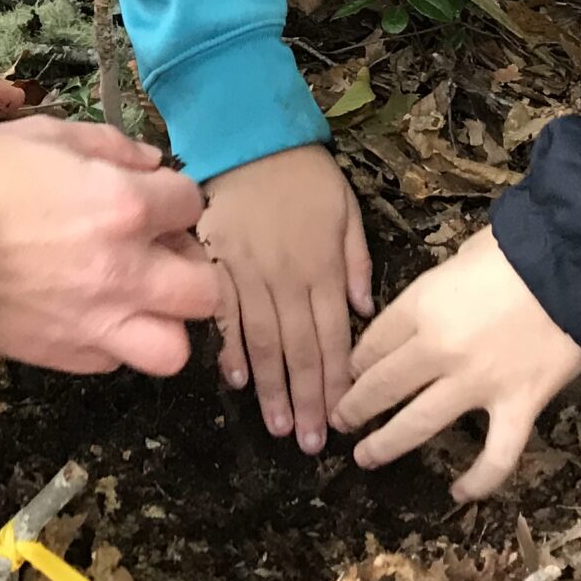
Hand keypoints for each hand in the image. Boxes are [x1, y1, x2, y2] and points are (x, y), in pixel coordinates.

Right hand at [0, 116, 220, 376]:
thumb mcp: (46, 133)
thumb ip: (110, 146)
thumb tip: (151, 164)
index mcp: (125, 206)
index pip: (191, 204)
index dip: (172, 197)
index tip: (151, 197)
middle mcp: (125, 272)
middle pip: (204, 289)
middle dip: (188, 266)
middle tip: (156, 252)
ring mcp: (97, 323)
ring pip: (175, 349)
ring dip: (164, 321)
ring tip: (136, 298)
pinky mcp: (65, 356)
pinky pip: (116, 362)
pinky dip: (113, 340)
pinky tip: (89, 313)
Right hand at [198, 145, 372, 452]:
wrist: (249, 135)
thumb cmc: (304, 174)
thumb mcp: (347, 209)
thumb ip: (357, 262)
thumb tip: (363, 315)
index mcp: (323, 266)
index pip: (334, 337)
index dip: (337, 382)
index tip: (340, 420)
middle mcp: (287, 278)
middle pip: (299, 349)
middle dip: (305, 400)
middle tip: (307, 445)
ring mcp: (248, 273)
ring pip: (262, 341)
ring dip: (271, 387)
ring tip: (276, 427)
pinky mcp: (217, 264)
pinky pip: (224, 314)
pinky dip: (229, 349)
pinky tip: (235, 381)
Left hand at [331, 227, 580, 500]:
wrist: (578, 265)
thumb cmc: (520, 249)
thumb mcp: (462, 255)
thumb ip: (439, 288)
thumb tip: (434, 305)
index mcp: (422, 305)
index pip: (373, 341)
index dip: (356, 361)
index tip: (350, 373)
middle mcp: (439, 350)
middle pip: (382, 385)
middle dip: (355, 406)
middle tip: (341, 418)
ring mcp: (477, 383)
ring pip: (418, 425)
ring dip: (385, 444)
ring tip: (365, 457)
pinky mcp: (518, 407)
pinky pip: (495, 456)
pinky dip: (477, 481)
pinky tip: (458, 492)